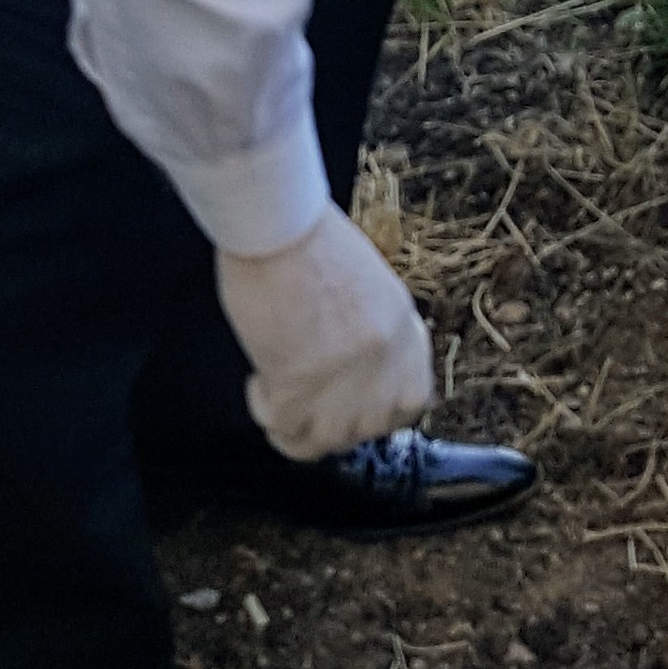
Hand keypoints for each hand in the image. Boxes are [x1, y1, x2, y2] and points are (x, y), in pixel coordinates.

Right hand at [218, 202, 433, 462]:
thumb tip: (354, 368)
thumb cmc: (312, 241)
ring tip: (276, 388)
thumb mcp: (369, 288)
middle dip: (330, 418)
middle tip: (300, 390)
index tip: (342, 396)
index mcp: (406, 337)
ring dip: (298, 423)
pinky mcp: (299, 391)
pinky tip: (259, 380)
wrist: (281, 226)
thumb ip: (373, 334)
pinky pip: (286, 435)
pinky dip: (266, 411)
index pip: (408, 406)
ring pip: (326, 442)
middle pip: (364, 430)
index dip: (371, 407)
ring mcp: (346, 386)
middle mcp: (386, 369)